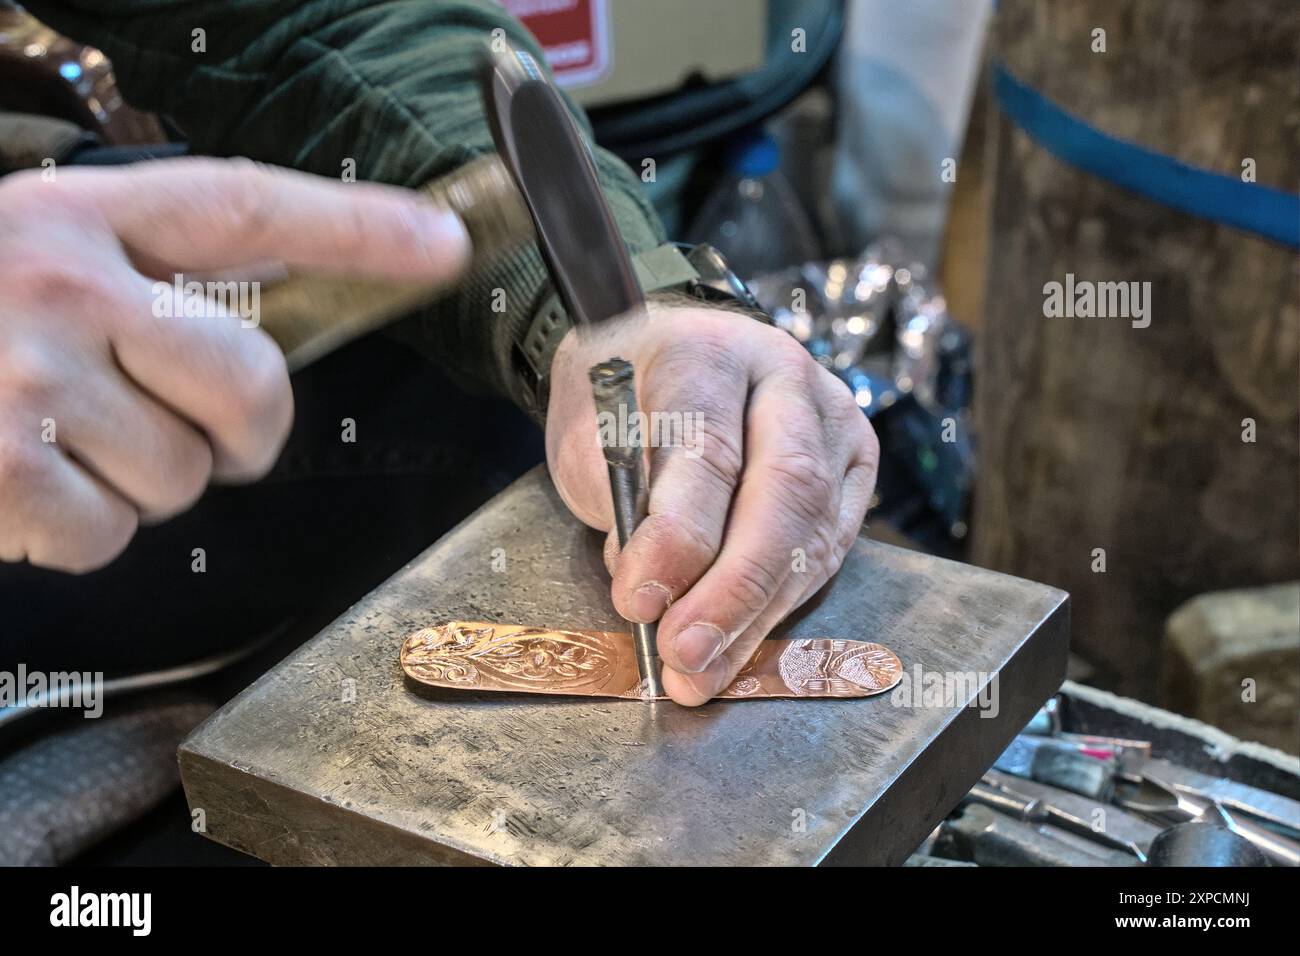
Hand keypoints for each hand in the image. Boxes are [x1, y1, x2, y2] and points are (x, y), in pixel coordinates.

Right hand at [0, 158, 468, 571]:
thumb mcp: (36, 265)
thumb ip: (147, 288)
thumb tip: (264, 350)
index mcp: (77, 220)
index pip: (245, 207)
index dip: (355, 226)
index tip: (444, 243)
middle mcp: (58, 282)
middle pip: (251, 382)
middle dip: (243, 432)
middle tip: (194, 433)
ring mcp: (25, 375)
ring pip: (185, 476)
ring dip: (142, 484)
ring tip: (59, 447)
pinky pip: (111, 534)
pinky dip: (79, 534)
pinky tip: (21, 490)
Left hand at [547, 301, 879, 704]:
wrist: (670, 351)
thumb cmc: (626, 398)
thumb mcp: (592, 436)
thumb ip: (624, 505)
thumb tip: (656, 596)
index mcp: (711, 353)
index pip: (707, 449)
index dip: (677, 537)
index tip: (638, 602)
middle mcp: (788, 379)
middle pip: (785, 491)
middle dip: (734, 590)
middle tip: (684, 655)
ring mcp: (834, 419)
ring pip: (814, 530)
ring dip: (756, 615)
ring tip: (701, 673)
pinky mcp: (857, 463)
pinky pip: (830, 548)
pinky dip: (780, 605)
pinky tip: (739, 645)